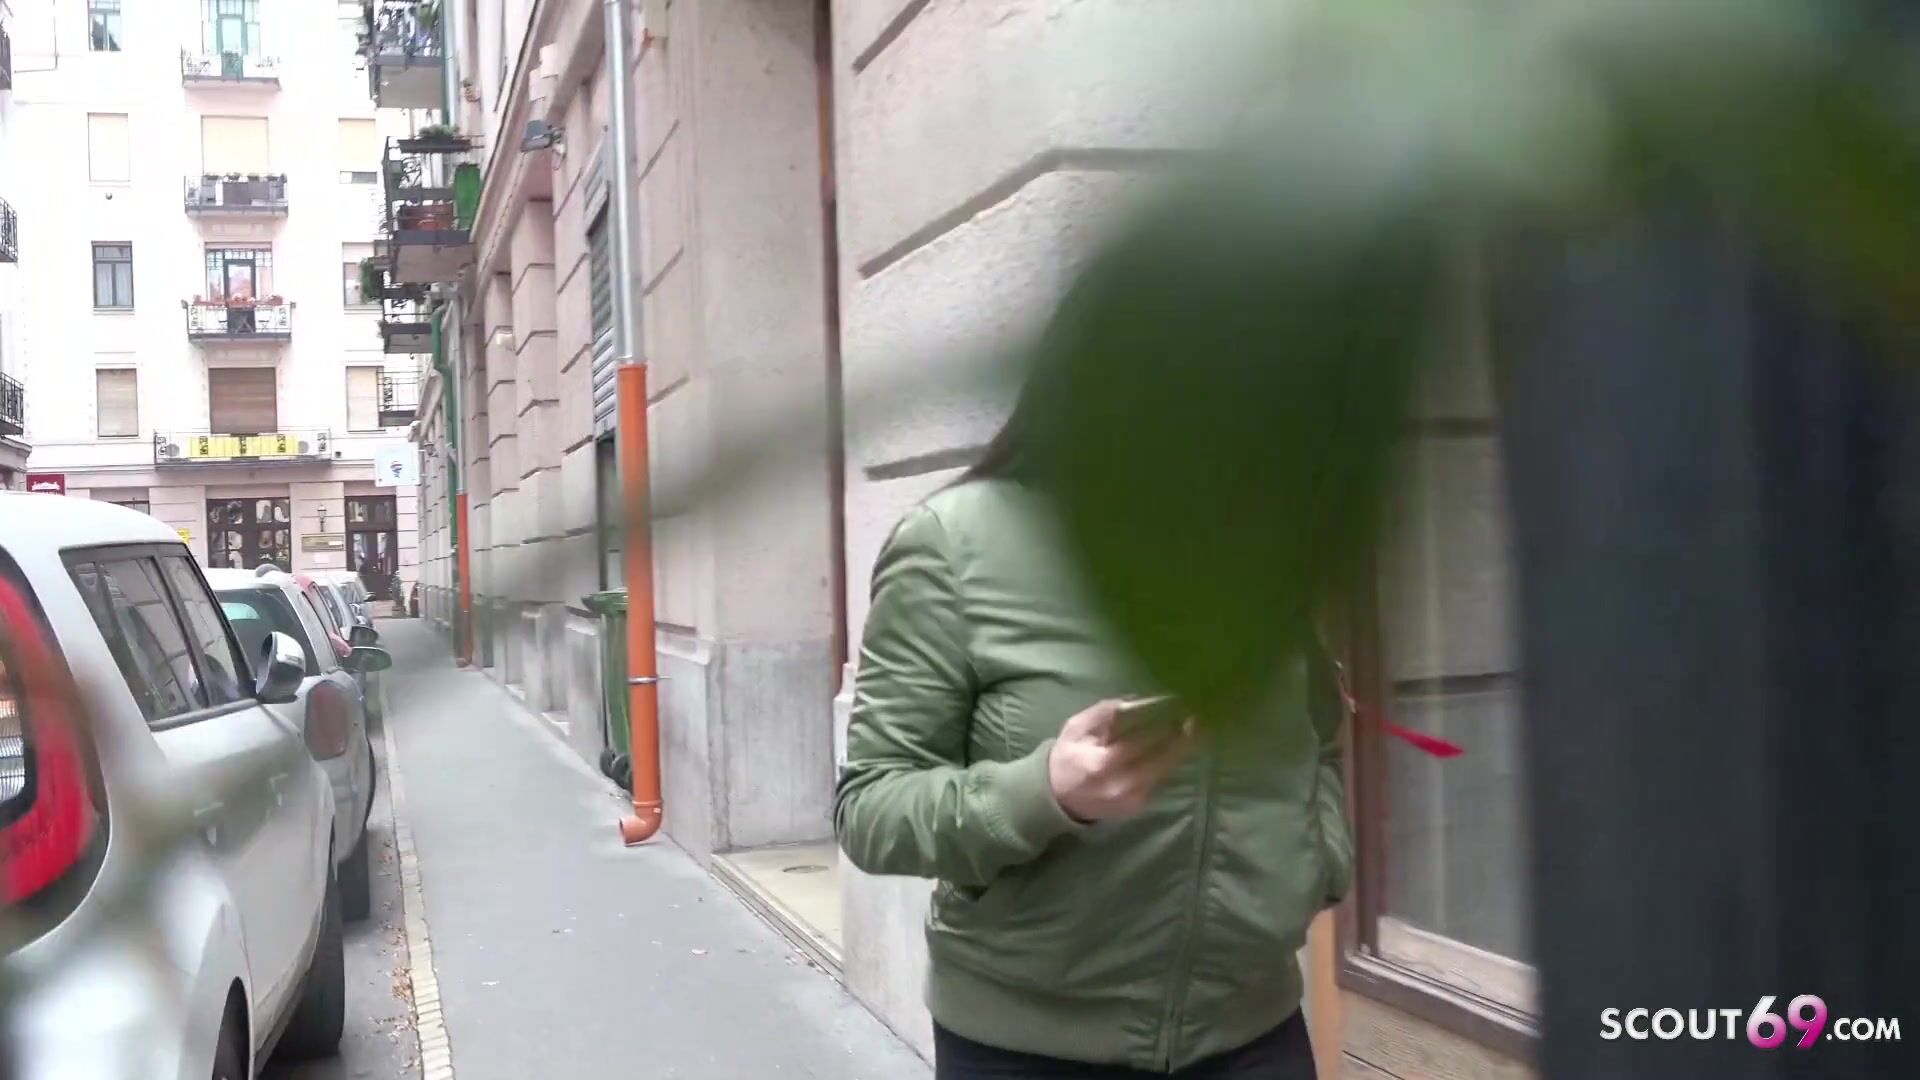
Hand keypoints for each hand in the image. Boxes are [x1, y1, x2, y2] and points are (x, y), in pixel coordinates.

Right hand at [1047, 699, 1194, 822]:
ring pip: (1165, 772)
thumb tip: (1135, 701)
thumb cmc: (1067, 757)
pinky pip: (1159, 782)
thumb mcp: (1076, 728)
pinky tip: (1174, 749)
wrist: (1057, 799)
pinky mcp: (1137, 808)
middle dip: (1183, 739)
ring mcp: (1132, 801)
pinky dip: (1168, 764)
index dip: (1163, 723)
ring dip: (1180, 751)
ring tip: (1192, 730)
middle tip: (1197, 719)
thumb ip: (1103, 713)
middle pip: (1163, 760)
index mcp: (1102, 763)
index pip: (1142, 741)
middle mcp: (1121, 786)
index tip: (1179, 706)